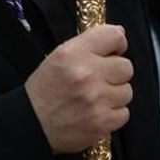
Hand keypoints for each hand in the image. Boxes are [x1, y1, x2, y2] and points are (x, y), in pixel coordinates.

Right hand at [24, 24, 133, 153]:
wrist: (32, 124)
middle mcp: (87, 73)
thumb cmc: (45, 90)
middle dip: (115, 73)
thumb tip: (120, 34)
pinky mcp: (102, 122)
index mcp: (74, 53)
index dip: (118, 44)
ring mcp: (96, 99)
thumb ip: (88, 44)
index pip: (114, 36)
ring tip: (95, 98)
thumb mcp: (59, 57)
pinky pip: (124, 113)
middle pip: (126, 67)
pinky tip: (96, 112)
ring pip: (126, 91)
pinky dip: (113, 114)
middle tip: (100, 80)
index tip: (113, 52)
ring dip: (114, 95)